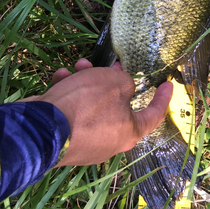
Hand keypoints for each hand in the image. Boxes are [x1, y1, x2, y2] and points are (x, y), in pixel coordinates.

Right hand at [25, 59, 172, 165]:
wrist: (41, 128)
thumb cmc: (87, 104)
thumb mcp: (115, 83)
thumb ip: (126, 83)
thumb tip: (123, 87)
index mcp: (129, 133)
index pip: (154, 115)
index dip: (163, 98)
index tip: (168, 84)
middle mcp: (109, 142)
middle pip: (118, 106)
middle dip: (112, 81)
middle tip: (111, 66)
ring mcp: (86, 143)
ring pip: (93, 105)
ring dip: (87, 82)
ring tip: (79, 66)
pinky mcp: (65, 139)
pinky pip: (74, 112)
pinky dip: (69, 93)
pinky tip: (60, 78)